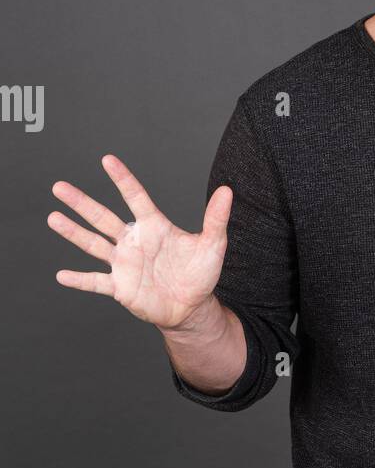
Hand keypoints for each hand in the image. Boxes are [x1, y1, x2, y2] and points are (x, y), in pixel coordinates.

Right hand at [48, 155, 232, 327]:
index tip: (107, 160)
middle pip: (102, 218)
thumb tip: (227, 191)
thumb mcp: (212, 245)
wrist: (191, 307)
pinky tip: (61, 275)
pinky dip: (79, 280)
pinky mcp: (120, 287)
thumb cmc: (200, 274)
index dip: (122, 178)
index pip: (135, 197)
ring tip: (53, 217)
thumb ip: (216, 219)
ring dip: (73, 232)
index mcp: (153, 226)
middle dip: (81, 203)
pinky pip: (96, 282)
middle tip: (59, 187)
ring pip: (93, 245)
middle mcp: (133, 241)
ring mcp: (124, 264)